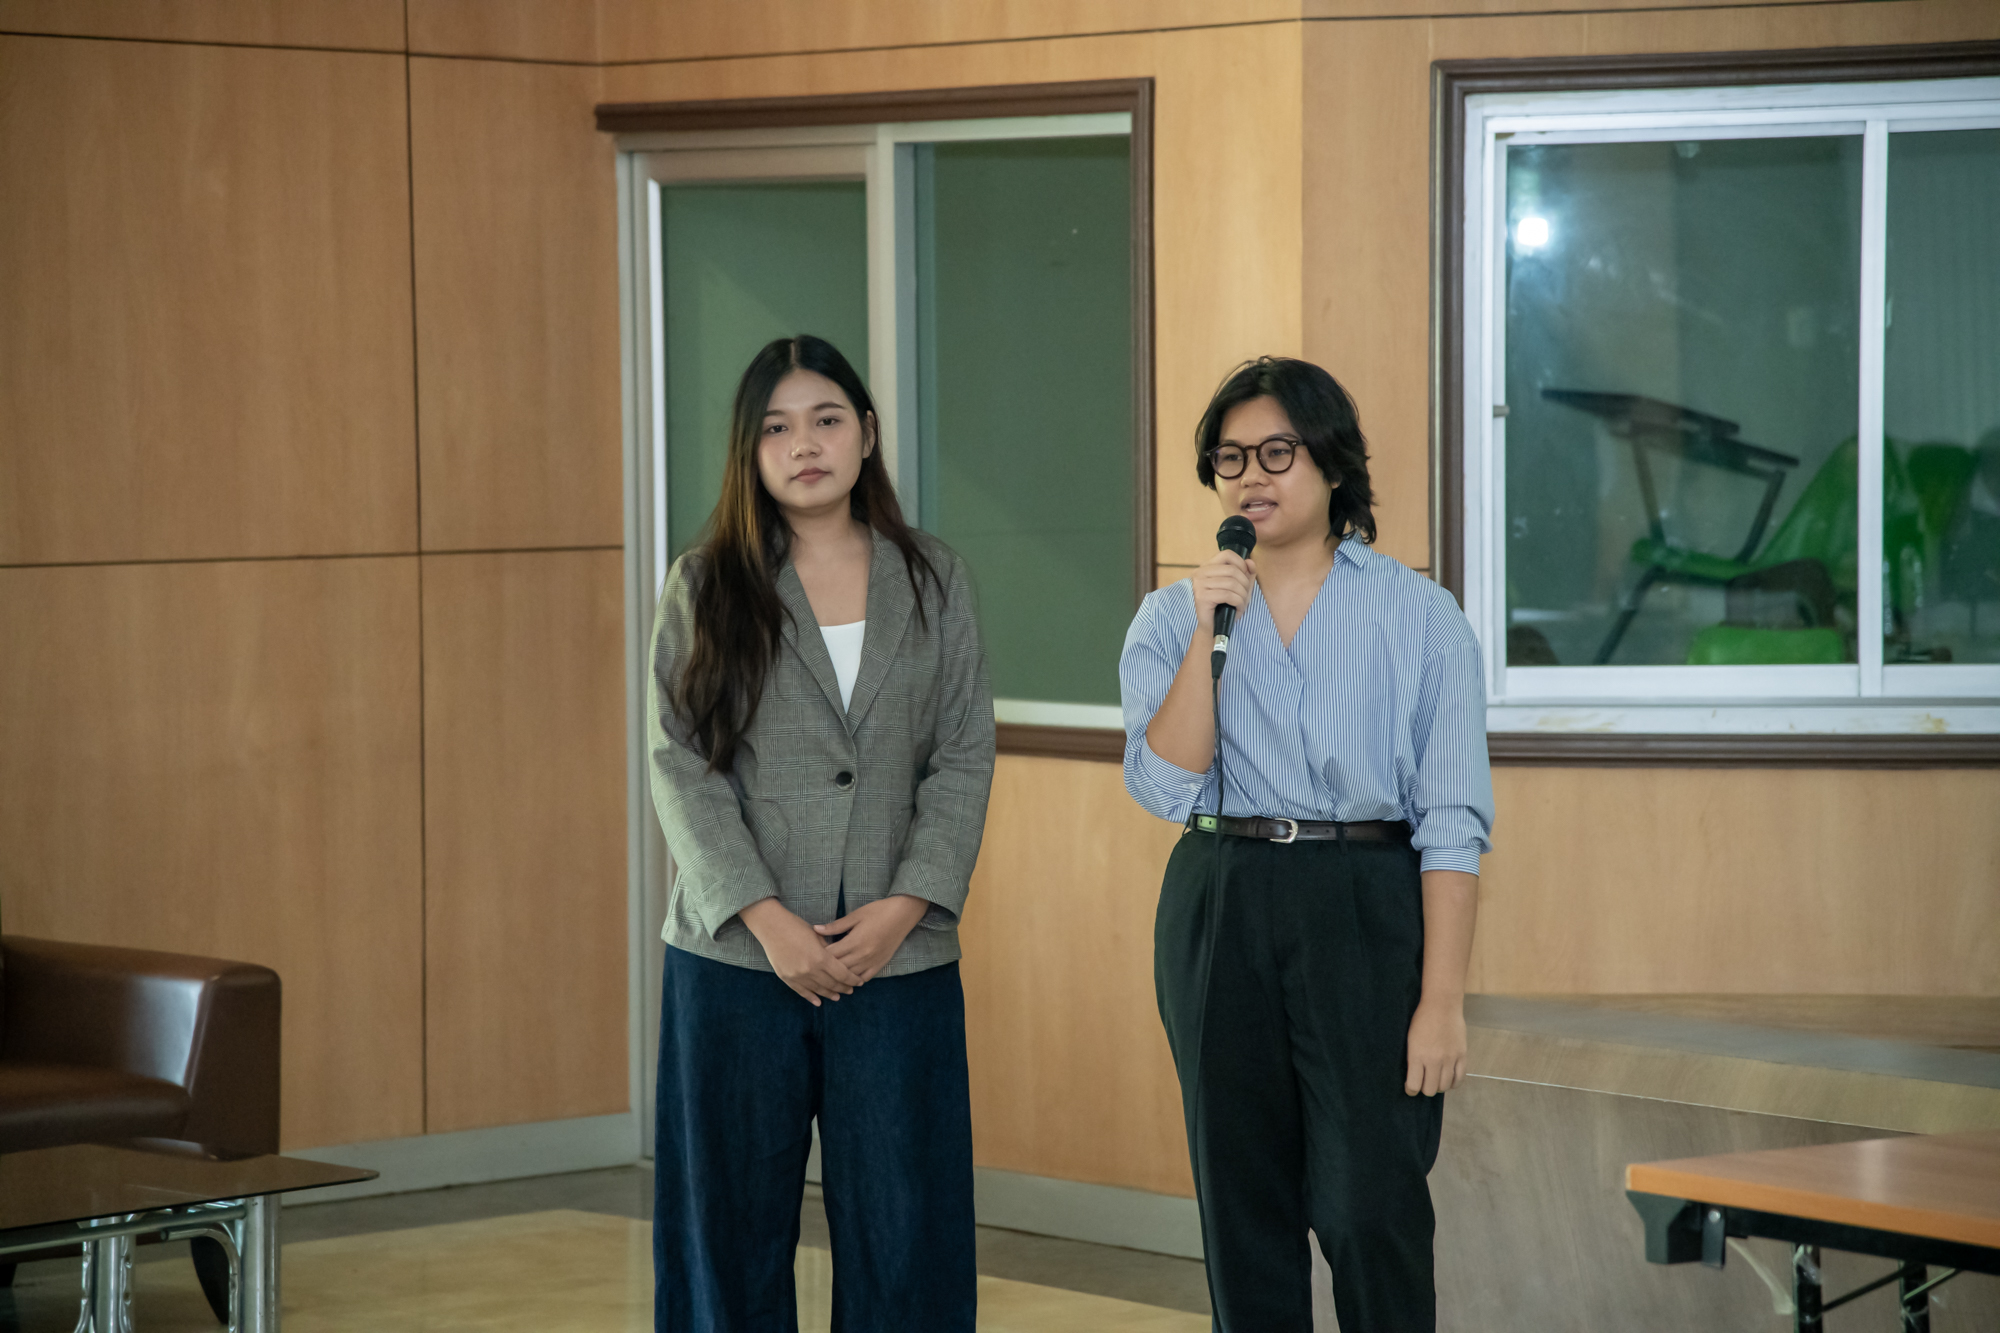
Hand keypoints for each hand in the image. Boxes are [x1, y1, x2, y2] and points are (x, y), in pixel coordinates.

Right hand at [739, 898, 861, 1005]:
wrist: (772, 927)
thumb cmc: (796, 927)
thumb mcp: (818, 937)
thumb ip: (829, 951)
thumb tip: (839, 961)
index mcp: (821, 958)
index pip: (842, 974)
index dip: (852, 980)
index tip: (859, 982)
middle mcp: (810, 970)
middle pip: (832, 984)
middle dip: (843, 988)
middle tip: (850, 990)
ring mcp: (797, 976)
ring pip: (818, 990)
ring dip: (829, 994)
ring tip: (837, 997)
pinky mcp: (787, 978)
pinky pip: (802, 991)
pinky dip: (811, 997)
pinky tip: (818, 1002)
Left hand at [812, 895, 928, 984]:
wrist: (903, 914)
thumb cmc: (878, 911)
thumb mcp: (856, 915)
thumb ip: (836, 926)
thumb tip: (816, 929)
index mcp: (854, 941)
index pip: (831, 955)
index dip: (819, 957)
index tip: (810, 956)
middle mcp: (862, 955)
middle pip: (838, 968)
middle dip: (826, 969)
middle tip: (815, 969)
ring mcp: (872, 961)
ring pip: (850, 976)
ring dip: (839, 978)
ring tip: (828, 978)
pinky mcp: (880, 964)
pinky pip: (865, 978)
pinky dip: (855, 980)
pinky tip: (848, 980)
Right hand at [1189, 549, 1255, 638]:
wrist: (1212, 628)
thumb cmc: (1224, 607)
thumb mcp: (1239, 587)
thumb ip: (1246, 573)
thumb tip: (1251, 562)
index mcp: (1207, 567)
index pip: (1227, 554)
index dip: (1241, 563)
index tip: (1245, 577)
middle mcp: (1200, 573)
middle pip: (1232, 570)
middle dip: (1245, 584)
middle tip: (1245, 597)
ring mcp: (1199, 584)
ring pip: (1232, 583)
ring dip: (1242, 596)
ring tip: (1242, 605)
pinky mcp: (1202, 597)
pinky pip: (1228, 595)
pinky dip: (1238, 603)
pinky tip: (1238, 610)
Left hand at [1404, 995, 1467, 1095]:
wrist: (1442, 1005)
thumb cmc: (1422, 1019)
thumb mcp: (1410, 1039)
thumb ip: (1412, 1059)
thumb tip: (1413, 1078)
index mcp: (1417, 1055)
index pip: (1414, 1085)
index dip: (1411, 1090)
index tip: (1411, 1088)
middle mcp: (1434, 1060)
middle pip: (1430, 1089)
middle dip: (1424, 1089)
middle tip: (1423, 1083)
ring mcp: (1450, 1059)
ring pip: (1445, 1086)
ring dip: (1438, 1086)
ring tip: (1435, 1080)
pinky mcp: (1462, 1056)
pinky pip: (1459, 1079)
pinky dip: (1453, 1083)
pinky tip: (1448, 1079)